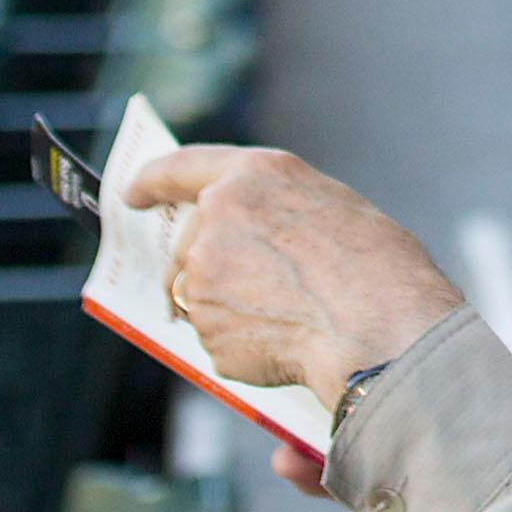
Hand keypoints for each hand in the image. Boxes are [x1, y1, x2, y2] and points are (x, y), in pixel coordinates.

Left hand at [127, 146, 463, 417]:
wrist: (379, 327)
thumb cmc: (379, 265)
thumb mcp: (332, 209)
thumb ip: (277, 216)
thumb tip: (255, 254)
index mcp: (253, 176)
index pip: (181, 168)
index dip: (151, 180)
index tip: (132, 194)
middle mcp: (216, 217)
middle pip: (189, 244)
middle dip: (212, 265)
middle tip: (267, 285)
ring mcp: (202, 276)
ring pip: (200, 295)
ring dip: (229, 306)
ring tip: (290, 317)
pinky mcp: (205, 330)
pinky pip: (218, 337)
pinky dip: (244, 343)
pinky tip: (288, 341)